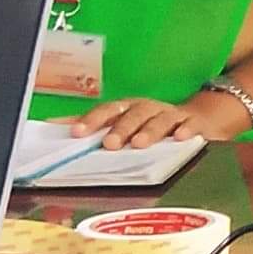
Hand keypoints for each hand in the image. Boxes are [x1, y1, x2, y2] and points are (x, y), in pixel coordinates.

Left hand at [74, 94, 232, 148]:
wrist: (197, 120)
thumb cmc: (151, 125)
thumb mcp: (123, 123)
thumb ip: (94, 126)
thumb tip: (55, 127)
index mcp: (127, 108)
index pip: (106, 111)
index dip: (92, 120)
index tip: (76, 133)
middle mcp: (147, 109)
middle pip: (133, 115)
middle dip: (121, 129)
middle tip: (110, 144)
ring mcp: (171, 115)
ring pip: (160, 120)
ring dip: (150, 131)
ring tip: (140, 144)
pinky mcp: (194, 124)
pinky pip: (191, 125)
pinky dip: (187, 130)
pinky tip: (181, 137)